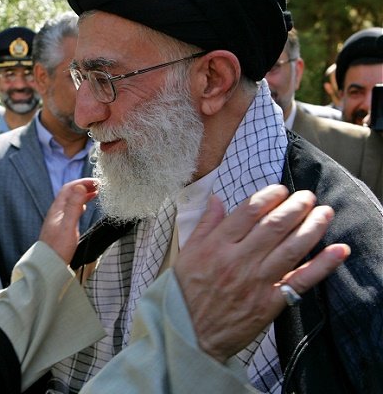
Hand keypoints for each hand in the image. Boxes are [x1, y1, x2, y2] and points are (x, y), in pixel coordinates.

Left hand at [39, 178, 97, 263]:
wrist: (49, 265)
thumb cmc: (58, 248)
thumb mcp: (68, 225)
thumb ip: (74, 206)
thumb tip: (80, 187)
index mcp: (57, 209)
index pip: (69, 188)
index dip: (82, 182)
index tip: (96, 182)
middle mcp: (57, 212)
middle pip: (70, 193)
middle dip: (84, 187)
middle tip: (98, 186)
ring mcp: (59, 219)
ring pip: (71, 201)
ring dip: (82, 195)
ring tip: (95, 193)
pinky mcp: (62, 227)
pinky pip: (71, 210)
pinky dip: (80, 205)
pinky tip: (84, 208)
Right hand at [174, 185, 349, 362]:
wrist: (189, 334)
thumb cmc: (185, 293)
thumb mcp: (186, 254)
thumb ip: (204, 226)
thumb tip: (217, 200)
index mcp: (216, 246)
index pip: (248, 212)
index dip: (269, 196)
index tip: (280, 190)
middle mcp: (238, 260)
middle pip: (274, 225)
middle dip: (296, 206)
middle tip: (308, 196)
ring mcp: (256, 282)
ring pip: (291, 248)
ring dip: (313, 227)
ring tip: (325, 212)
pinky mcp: (270, 302)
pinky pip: (301, 280)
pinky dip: (322, 265)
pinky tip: (338, 250)